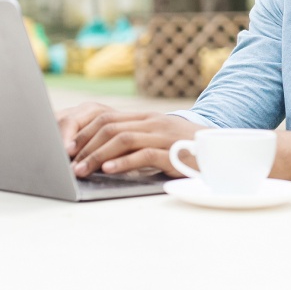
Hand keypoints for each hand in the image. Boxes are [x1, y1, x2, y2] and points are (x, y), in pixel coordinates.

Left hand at [56, 102, 198, 177]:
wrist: (223, 152)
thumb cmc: (188, 151)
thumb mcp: (159, 142)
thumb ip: (136, 144)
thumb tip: (104, 158)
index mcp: (146, 118)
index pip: (106, 118)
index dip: (83, 133)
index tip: (68, 150)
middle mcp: (153, 122)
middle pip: (109, 127)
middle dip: (84, 145)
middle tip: (69, 163)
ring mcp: (164, 135)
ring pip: (122, 139)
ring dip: (97, 155)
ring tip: (82, 170)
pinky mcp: (174, 152)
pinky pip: (144, 154)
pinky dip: (123, 163)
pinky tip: (109, 171)